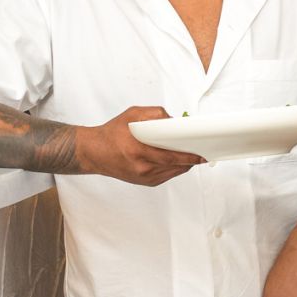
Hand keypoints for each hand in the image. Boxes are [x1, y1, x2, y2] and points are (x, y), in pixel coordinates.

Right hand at [77, 106, 203, 185]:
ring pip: (173, 172)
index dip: (189, 156)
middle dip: (191, 160)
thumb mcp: (132, 114)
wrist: (93, 152)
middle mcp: (141, 166)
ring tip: (194, 155)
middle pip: (175, 165)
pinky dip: (174, 168)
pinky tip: (179, 160)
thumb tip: (176, 121)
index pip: (171, 156)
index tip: (201, 152)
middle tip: (203, 154)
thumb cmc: (112, 132)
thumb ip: (155, 114)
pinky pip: (166, 176)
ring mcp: (143, 177)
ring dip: (184, 164)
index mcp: (138, 149)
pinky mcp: (144, 182)